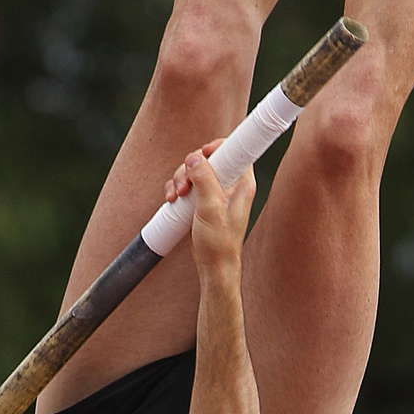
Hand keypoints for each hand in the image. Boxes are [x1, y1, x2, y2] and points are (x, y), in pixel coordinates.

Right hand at [164, 143, 254, 278]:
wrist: (214, 266)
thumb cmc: (219, 242)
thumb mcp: (210, 208)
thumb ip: (204, 180)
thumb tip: (195, 157)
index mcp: (241, 183)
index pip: (234, 150)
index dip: (216, 147)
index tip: (203, 154)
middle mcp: (230, 185)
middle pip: (208, 159)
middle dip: (190, 168)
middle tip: (184, 186)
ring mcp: (216, 192)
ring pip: (195, 171)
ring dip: (180, 179)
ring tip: (176, 197)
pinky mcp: (204, 200)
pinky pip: (189, 184)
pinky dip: (178, 189)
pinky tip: (172, 200)